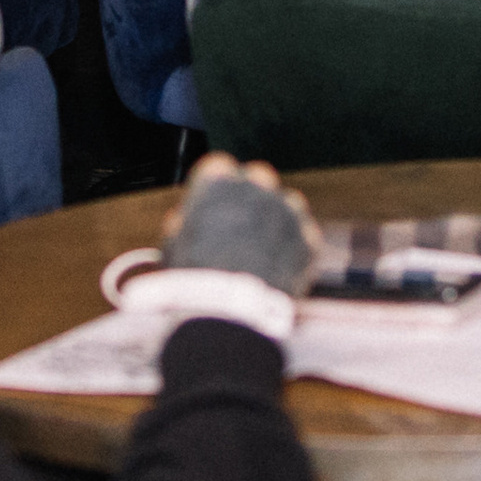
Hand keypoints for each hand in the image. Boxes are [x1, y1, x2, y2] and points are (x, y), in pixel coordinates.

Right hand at [159, 153, 320, 292]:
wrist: (231, 313)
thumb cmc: (196, 280)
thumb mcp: (173, 244)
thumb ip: (183, 222)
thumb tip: (186, 221)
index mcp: (218, 181)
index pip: (219, 167)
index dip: (215, 188)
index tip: (213, 204)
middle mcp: (256, 186)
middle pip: (256, 178)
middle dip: (249, 197)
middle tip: (239, 226)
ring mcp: (286, 210)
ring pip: (284, 202)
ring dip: (275, 218)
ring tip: (261, 249)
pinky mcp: (307, 236)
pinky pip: (303, 232)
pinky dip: (295, 245)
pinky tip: (279, 264)